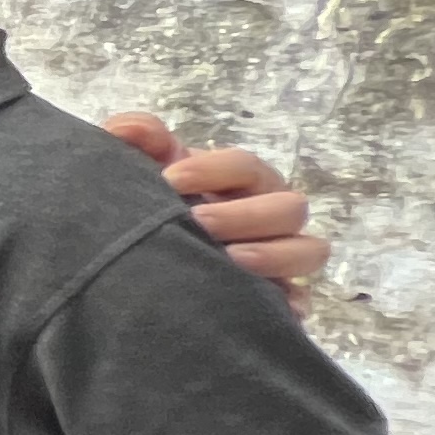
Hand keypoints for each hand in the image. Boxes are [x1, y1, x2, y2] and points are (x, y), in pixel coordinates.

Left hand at [103, 114, 324, 306]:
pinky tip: (269, 305)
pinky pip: (300, 300)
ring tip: (229, 259)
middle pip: (288, 208)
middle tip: (198, 222)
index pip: (245, 167)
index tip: (169, 179)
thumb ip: (134, 143)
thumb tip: (129, 129)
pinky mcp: (274, 298)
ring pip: (307, 250)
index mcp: (239, 182)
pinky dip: (290, 301)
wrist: (127, 265)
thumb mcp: (136, 173)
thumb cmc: (146, 209)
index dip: (212, 169)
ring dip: (273, 254)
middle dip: (244, 214)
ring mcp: (277, 257)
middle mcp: (266, 216)